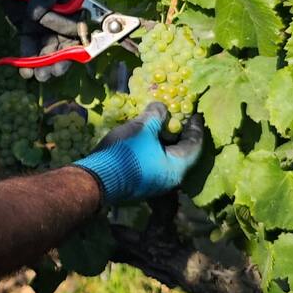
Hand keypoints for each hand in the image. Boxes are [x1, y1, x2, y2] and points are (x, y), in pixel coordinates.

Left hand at [0, 0, 81, 81]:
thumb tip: (39, 14)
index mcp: (72, 2)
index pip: (80, 25)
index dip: (77, 40)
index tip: (70, 52)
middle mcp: (62, 17)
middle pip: (66, 43)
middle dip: (61, 59)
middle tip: (54, 71)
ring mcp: (45, 25)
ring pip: (49, 49)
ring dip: (46, 65)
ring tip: (40, 76)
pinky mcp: (28, 30)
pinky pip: (31, 48)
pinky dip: (29, 60)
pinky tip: (25, 72)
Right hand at [73, 103, 203, 203]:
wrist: (96, 180)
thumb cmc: (126, 153)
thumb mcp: (143, 128)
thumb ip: (157, 114)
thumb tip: (162, 108)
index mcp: (177, 168)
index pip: (195, 145)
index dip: (196, 127)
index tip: (196, 113)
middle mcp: (169, 180)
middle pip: (181, 153)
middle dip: (180, 133)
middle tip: (178, 116)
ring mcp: (153, 184)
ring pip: (165, 158)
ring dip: (164, 141)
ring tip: (159, 124)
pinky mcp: (139, 184)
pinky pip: (153, 163)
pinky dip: (153, 149)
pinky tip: (144, 137)